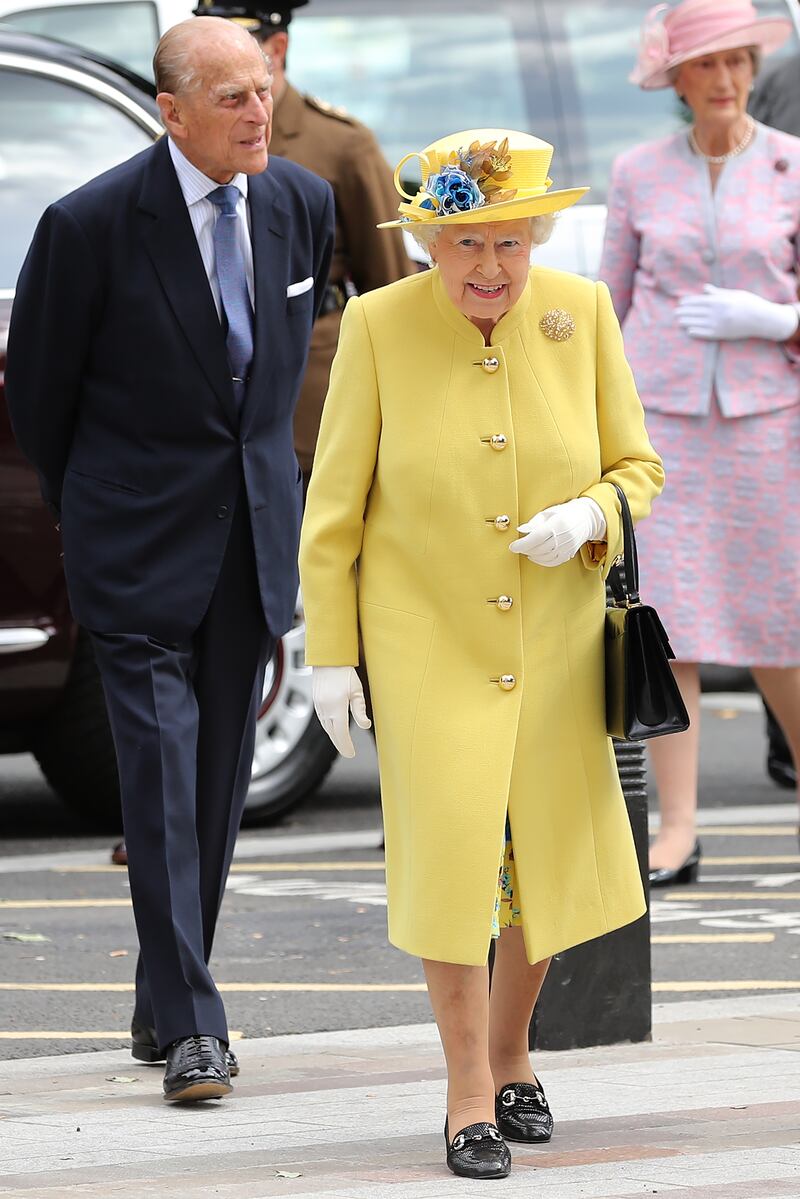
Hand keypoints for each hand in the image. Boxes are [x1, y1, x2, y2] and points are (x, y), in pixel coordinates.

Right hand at [312, 665, 370, 757]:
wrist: (328, 659)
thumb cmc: (344, 673)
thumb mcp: (357, 691)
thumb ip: (360, 710)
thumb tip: (365, 725)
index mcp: (336, 708)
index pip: (341, 733)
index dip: (346, 746)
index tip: (351, 754)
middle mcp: (325, 709)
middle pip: (332, 733)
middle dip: (340, 745)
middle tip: (348, 753)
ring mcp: (318, 706)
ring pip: (326, 727)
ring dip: (334, 737)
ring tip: (342, 743)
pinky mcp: (316, 702)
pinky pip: (322, 720)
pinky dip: (328, 727)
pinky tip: (333, 729)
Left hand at [509, 497, 605, 566]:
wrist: (585, 518)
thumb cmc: (564, 513)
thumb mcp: (548, 512)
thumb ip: (534, 523)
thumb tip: (521, 530)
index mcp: (558, 523)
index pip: (537, 537)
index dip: (523, 544)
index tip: (513, 547)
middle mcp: (565, 536)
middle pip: (541, 548)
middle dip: (526, 550)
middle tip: (518, 547)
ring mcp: (568, 546)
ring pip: (546, 557)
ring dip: (533, 556)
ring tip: (526, 551)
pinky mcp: (570, 553)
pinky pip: (554, 561)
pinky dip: (542, 561)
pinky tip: (536, 556)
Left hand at [675, 284, 798, 341]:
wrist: (761, 319)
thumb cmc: (749, 303)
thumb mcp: (734, 294)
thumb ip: (718, 292)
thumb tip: (704, 288)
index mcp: (720, 300)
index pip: (699, 300)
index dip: (688, 301)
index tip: (680, 302)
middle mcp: (717, 312)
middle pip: (696, 311)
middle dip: (684, 311)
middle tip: (675, 312)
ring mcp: (719, 324)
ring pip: (697, 322)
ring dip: (686, 321)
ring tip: (679, 320)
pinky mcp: (721, 334)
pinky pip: (705, 334)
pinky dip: (696, 332)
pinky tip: (689, 331)